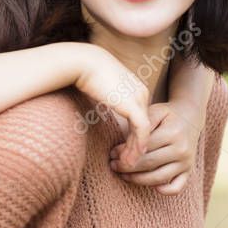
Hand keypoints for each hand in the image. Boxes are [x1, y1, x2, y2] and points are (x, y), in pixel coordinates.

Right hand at [73, 46, 150, 168]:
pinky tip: (130, 159)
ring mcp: (139, 100)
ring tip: (127, 166)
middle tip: (127, 162)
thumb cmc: (84, 70)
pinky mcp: (134, 107)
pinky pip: (141, 132)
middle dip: (136, 145)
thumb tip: (99, 105)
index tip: (121, 148)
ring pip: (145, 132)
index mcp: (136, 88)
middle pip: (143, 125)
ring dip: (136, 151)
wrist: (82, 62)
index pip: (139, 116)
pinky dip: (137, 147)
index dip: (132, 134)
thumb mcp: (100, 85)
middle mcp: (142, 93)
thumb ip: (106, 96)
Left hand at [109, 102, 201, 193]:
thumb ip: (140, 127)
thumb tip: (122, 147)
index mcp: (172, 133)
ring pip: (160, 177)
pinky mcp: (189, 171)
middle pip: (149, 164)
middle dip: (127, 167)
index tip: (111, 153)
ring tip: (123, 175)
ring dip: (138, 179)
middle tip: (113, 165)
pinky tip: (152, 187)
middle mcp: (181, 150)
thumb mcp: (154, 112)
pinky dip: (165, 190)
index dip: (125, 152)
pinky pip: (178, 186)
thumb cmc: (166, 114)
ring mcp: (186, 162)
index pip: (143, 147)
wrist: (190, 116)